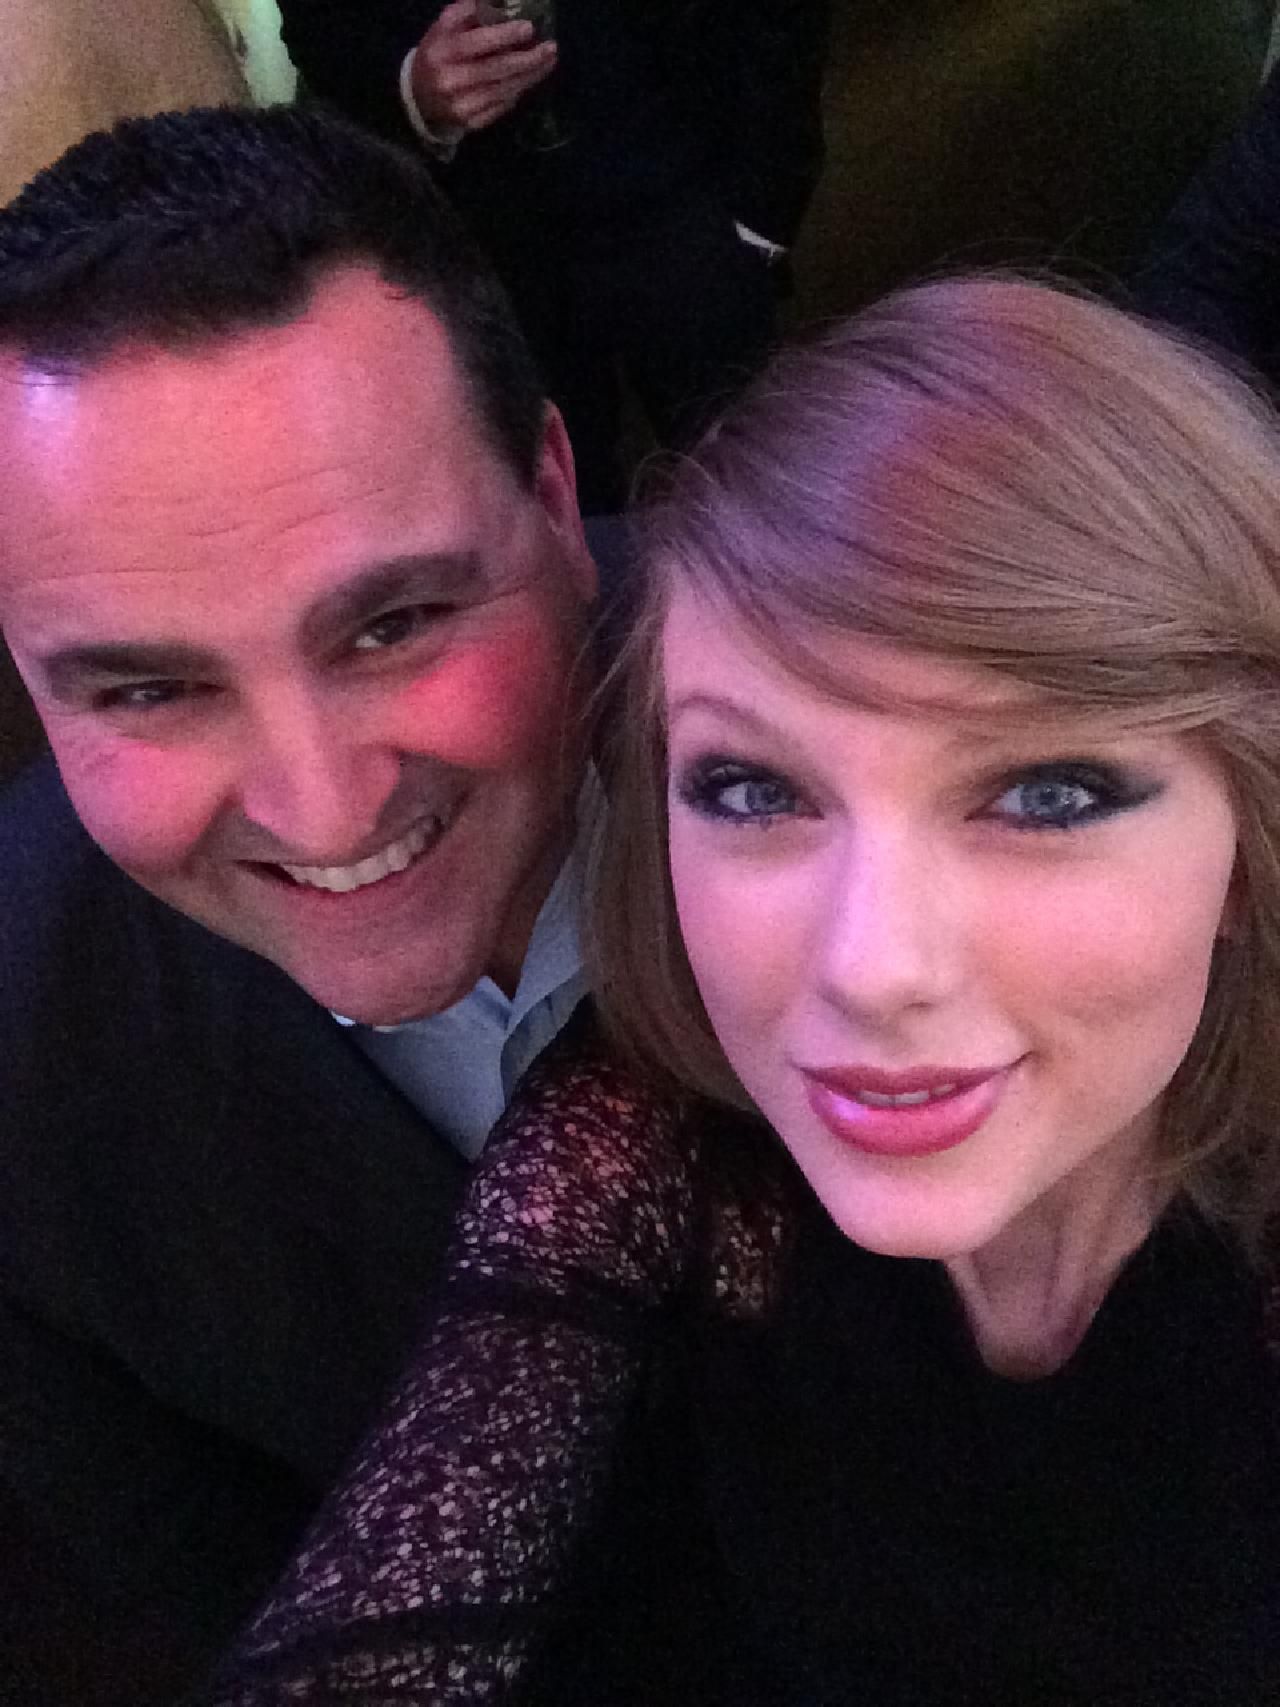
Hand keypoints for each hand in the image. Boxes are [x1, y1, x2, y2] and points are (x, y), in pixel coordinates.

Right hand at [410, 0, 556, 133]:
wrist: (418, 100)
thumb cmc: (436, 56)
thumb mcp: (442, 29)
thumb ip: (465, 13)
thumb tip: (497, 2)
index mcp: (443, 52)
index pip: (478, 43)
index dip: (505, 36)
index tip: (529, 28)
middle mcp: (452, 81)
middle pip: (497, 69)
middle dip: (527, 59)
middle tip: (550, 49)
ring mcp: (463, 105)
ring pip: (504, 89)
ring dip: (530, 76)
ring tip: (548, 61)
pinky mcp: (472, 123)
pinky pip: (502, 106)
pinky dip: (517, 91)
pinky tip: (530, 79)